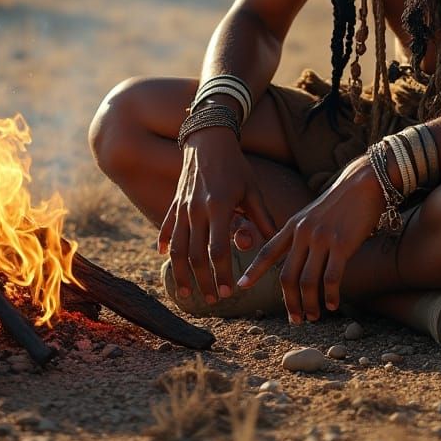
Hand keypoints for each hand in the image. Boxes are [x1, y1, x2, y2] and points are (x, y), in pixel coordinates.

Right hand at [159, 128, 274, 303]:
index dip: (222, 274)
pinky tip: (164, 257)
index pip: (218, 251)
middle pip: (196, 256)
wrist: (209, 140)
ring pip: (177, 249)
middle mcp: (197, 210)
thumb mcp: (252, 190)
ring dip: (181, 273)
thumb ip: (262, 218)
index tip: (229, 292)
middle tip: (213, 300)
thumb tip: (276, 245)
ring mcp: (183, 207)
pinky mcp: (175, 203)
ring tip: (186, 292)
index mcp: (220, 207)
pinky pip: (167, 228)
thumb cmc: (236, 166)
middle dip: (203, 281)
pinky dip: (165, 244)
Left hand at [236, 155, 384, 323]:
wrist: (363, 183)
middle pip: (287, 276)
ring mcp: (321, 239)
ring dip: (310, 304)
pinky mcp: (341, 244)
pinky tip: (333, 304)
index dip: (253, 271)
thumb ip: (301, 234)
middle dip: (289, 301)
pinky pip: (331, 278)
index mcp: (292, 226)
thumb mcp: (312, 214)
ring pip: (308, 281)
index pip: (267, 252)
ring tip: (314, 316)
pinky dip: (330, 296)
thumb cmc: (340, 201)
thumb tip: (295, 261)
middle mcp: (302, 233)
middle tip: (295, 319)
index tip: (241, 287)